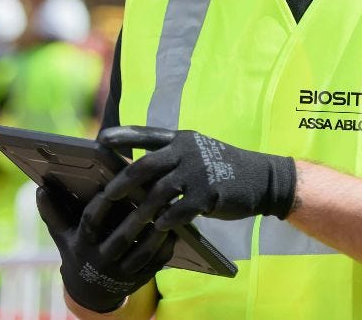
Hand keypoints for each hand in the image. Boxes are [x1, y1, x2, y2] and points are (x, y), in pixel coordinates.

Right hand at [36, 181, 175, 312]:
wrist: (91, 292)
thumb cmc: (78, 252)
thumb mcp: (62, 236)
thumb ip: (53, 212)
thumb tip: (40, 187)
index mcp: (82, 245)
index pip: (91, 222)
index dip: (101, 204)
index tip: (113, 185)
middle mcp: (101, 260)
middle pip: (121, 238)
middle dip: (137, 218)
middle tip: (152, 195)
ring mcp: (122, 273)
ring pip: (143, 253)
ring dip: (157, 233)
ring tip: (168, 211)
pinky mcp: (139, 280)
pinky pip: (156, 264)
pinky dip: (166, 248)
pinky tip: (175, 231)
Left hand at [97, 126, 295, 238]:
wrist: (261, 178)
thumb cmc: (222, 167)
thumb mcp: (198, 151)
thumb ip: (172, 156)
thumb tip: (139, 172)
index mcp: (181, 138)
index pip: (146, 134)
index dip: (123, 136)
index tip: (101, 139)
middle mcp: (187, 151)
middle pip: (146, 165)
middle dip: (123, 182)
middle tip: (106, 196)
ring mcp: (198, 172)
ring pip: (159, 192)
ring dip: (141, 210)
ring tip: (128, 224)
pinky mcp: (209, 193)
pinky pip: (180, 209)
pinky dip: (166, 219)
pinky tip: (158, 228)